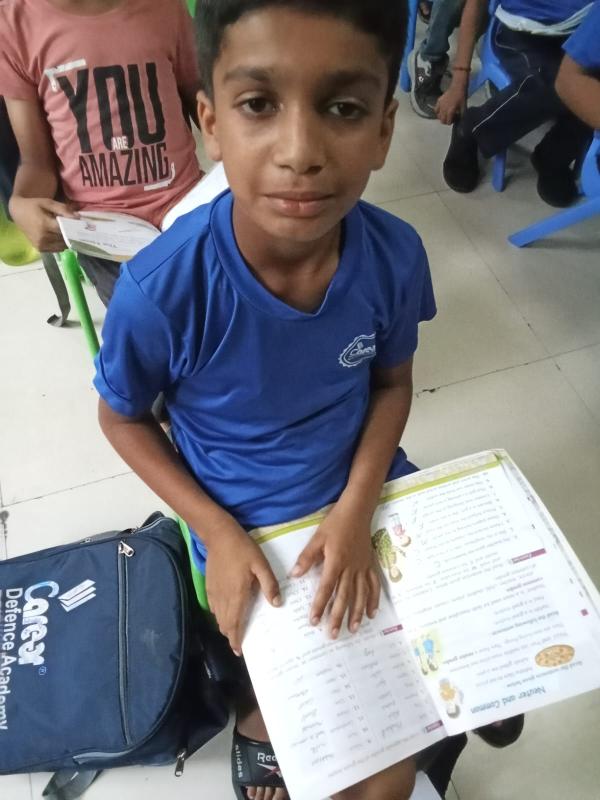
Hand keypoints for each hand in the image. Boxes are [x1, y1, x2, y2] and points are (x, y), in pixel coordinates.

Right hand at [8, 196, 78, 251]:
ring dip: (65, 240)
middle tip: (73, 228)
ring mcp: (41, 244)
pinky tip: (58, 236)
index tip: (79, 225)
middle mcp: (42, 237)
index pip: (65, 230)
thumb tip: (78, 218)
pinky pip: (56, 249)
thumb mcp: (48, 203)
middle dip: (70, 234)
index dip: (73, 228)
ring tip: (64, 231)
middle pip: (64, 238)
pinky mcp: (40, 249)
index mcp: (44, 224)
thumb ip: (63, 209)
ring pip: (62, 246)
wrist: (18, 212)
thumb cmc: (34, 206)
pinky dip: (60, 244)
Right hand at [205, 521, 280, 655]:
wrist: (219, 535)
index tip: (239, 650)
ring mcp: (214, 592)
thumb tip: (277, 603)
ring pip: (218, 617)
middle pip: (224, 624)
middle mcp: (223, 598)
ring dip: (225, 626)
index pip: (235, 624)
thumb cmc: (243, 549)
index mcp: (237, 595)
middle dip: (231, 636)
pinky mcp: (209, 585)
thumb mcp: (261, 564)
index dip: (236, 639)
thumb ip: (269, 584)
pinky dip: (219, 614)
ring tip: (234, 630)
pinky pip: (213, 607)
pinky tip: (225, 612)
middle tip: (238, 643)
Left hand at [291, 501, 379, 637]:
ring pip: (360, 594)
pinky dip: (373, 599)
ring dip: (356, 613)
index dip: (320, 605)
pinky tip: (371, 613)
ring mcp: (363, 567)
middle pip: (344, 596)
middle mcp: (351, 568)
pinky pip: (373, 585)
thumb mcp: (317, 538)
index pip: (326, 588)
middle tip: (333, 634)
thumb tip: (294, 575)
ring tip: (352, 629)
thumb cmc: (335, 523)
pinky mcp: (370, 564)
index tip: (314, 621)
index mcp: (336, 562)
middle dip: (338, 616)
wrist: (357, 511)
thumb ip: (307, 558)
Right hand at [435, 83, 466, 124]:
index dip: (451, 122)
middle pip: (442, 121)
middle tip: (450, 118)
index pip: (448, 122)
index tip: (454, 119)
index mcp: (450, 111)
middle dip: (446, 121)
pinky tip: (441, 110)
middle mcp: (444, 109)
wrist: (457, 86)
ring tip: (446, 115)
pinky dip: (438, 111)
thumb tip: (460, 121)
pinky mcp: (439, 101)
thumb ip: (461, 115)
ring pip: (438, 116)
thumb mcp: (464, 107)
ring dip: (442, 117)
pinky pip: (436, 109)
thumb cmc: (462, 96)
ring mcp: (440, 105)